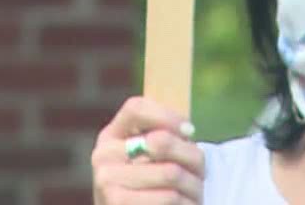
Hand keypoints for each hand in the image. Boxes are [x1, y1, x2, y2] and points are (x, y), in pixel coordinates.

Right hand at [90, 96, 205, 204]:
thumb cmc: (148, 189)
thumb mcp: (149, 160)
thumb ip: (163, 138)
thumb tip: (186, 130)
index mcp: (110, 137)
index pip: (135, 108)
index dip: (167, 115)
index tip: (190, 130)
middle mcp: (103, 156)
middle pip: (161, 142)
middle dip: (192, 157)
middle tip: (202, 171)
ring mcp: (107, 182)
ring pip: (170, 173)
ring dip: (193, 185)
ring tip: (196, 192)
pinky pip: (168, 198)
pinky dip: (186, 203)